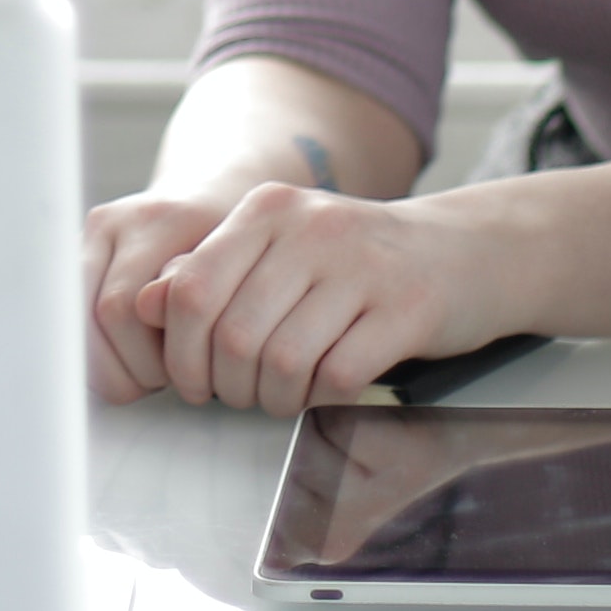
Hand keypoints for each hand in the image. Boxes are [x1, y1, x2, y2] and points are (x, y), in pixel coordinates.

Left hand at [95, 183, 502, 416]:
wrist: (465, 250)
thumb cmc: (356, 261)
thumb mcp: (279, 251)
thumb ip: (212, 273)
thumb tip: (144, 306)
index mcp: (269, 210)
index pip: (192, 291)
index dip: (182, 352)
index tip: (194, 381)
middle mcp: (312, 228)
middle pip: (233, 336)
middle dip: (228, 386)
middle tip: (243, 395)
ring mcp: (363, 267)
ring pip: (282, 362)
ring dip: (275, 399)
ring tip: (284, 395)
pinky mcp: (408, 310)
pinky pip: (339, 376)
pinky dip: (323, 399)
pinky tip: (328, 390)